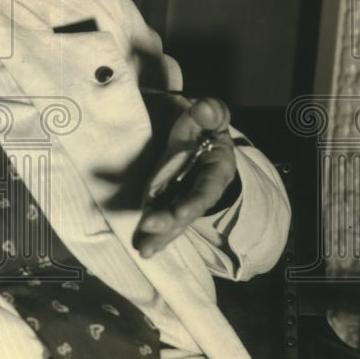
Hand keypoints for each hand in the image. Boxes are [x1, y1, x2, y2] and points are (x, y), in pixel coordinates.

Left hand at [133, 97, 237, 258]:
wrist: (203, 138)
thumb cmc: (206, 127)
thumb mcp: (210, 116)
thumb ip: (210, 112)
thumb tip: (206, 108)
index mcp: (217, 169)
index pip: (206, 188)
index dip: (194, 202)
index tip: (181, 214)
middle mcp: (202, 189)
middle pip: (188, 209)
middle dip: (170, 221)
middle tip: (148, 226)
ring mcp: (185, 197)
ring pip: (175, 220)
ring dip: (160, 235)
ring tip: (144, 250)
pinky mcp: (170, 200)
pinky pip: (163, 217)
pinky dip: (154, 232)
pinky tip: (142, 245)